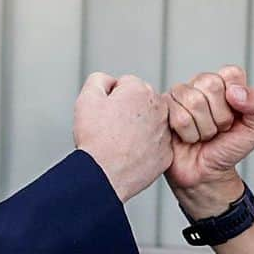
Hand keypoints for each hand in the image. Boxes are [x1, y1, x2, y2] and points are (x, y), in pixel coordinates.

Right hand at [74, 72, 172, 202]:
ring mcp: (165, 132)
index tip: (105, 113)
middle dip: (128, 111)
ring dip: (137, 129)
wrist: (104, 174)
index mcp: (140, 90)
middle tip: (111, 128)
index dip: (110, 99)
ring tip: (120, 142)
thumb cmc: (95, 139)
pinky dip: (144, 148)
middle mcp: (159, 108)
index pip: (125, 85)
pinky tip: (129, 154)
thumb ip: (99, 79)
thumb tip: (110, 82)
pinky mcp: (166, 153)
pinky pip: (155, 145)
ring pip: (149, 124)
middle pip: (140, 103)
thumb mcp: (87, 97)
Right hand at [165, 65, 253, 216]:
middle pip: (211, 84)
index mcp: (224, 83)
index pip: (232, 73)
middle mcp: (200, 84)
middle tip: (218, 129)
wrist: (206, 174)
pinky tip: (188, 138)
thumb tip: (235, 92)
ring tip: (203, 135)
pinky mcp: (162, 109)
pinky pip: (179, 117)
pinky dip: (189, 135)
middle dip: (220, 116)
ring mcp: (179, 96)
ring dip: (204, 128)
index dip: (237, 99)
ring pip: (194, 101)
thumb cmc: (228, 148)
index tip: (235, 116)